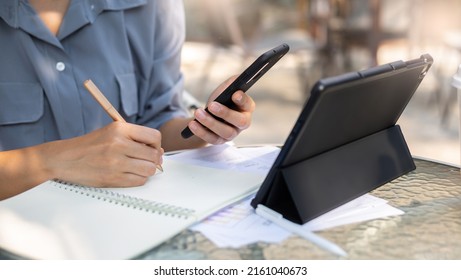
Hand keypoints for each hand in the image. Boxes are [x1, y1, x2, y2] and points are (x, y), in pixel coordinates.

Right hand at [44, 122, 162, 186]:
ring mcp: (116, 163)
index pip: (154, 136)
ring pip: (149, 169)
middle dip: (154, 159)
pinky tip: (130, 174)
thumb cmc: (90, 145)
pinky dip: (139, 179)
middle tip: (146, 160)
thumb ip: (134, 138)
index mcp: (119, 129)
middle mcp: (118, 144)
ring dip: (147, 170)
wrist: (64, 159)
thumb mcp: (111, 132)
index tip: (152, 148)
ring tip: (137, 167)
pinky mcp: (113, 178)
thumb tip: (159, 151)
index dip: (157, 144)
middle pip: (154, 155)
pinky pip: (139, 181)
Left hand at [187, 76, 255, 143]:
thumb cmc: (222, 100)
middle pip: (239, 121)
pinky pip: (212, 139)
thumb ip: (232, 83)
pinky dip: (201, 132)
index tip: (235, 94)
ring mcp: (232, 133)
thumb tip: (236, 80)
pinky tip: (193, 124)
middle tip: (212, 106)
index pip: (248, 104)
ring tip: (198, 112)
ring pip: (225, 132)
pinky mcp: (220, 141)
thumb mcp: (226, 89)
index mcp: (247, 107)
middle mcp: (243, 122)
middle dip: (225, 113)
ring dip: (210, 122)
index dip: (243, 100)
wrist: (210, 114)